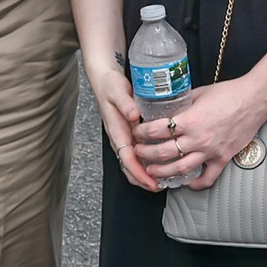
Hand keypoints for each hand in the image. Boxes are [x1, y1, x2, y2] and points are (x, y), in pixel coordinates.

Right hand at [87, 66, 156, 191]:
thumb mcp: (118, 92)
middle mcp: (120, 138)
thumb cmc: (110, 86)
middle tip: (161, 186)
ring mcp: (124, 137)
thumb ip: (125, 103)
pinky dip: (146, 161)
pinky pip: (137, 153)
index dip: (140, 174)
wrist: (104, 79)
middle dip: (143, 180)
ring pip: (134, 162)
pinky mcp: (129, 133)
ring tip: (162, 178)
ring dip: (146, 173)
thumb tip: (133, 115)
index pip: (127, 160)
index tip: (152, 183)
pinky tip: (159, 161)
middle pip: (129, 167)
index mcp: (116, 132)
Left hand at [131, 80, 266, 188]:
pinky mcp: (223, 158)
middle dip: (146, 154)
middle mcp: (198, 138)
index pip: (157, 130)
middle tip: (138, 153)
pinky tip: (185, 183)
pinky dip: (195, 184)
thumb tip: (169, 109)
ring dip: (162, 172)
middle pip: (163, 153)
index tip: (136, 133)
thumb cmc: (228, 92)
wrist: (254, 99)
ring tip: (152, 171)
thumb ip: (183, 104)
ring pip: (180, 169)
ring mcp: (210, 151)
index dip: (142, 133)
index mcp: (190, 119)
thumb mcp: (199, 93)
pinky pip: (207, 178)